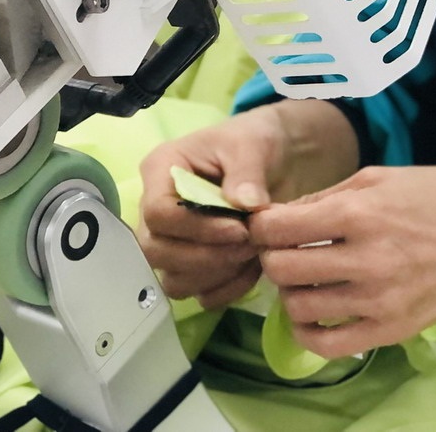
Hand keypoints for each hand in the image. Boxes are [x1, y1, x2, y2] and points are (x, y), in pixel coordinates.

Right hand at [137, 101, 356, 309]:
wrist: (278, 159)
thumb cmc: (255, 142)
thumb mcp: (253, 144)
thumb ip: (246, 172)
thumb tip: (244, 204)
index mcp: (161, 171)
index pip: (157, 213)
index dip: (195, 228)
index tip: (240, 228)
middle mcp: (157, 210)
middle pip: (157, 252)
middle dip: (206, 256)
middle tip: (250, 244)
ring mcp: (173, 241)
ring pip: (174, 279)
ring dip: (216, 274)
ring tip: (253, 252)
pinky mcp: (193, 264)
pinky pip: (198, 293)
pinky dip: (227, 288)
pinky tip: (253, 268)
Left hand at [251, 165, 435, 358]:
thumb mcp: (384, 175)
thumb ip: (328, 196)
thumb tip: (281, 216)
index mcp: (361, 211)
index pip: (278, 227)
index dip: (261, 224)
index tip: (268, 223)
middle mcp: (365, 258)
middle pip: (280, 268)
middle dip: (272, 256)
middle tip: (284, 249)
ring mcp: (377, 300)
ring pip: (298, 306)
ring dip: (290, 291)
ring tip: (306, 276)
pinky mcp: (390, 330)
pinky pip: (327, 344)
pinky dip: (308, 330)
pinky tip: (315, 311)